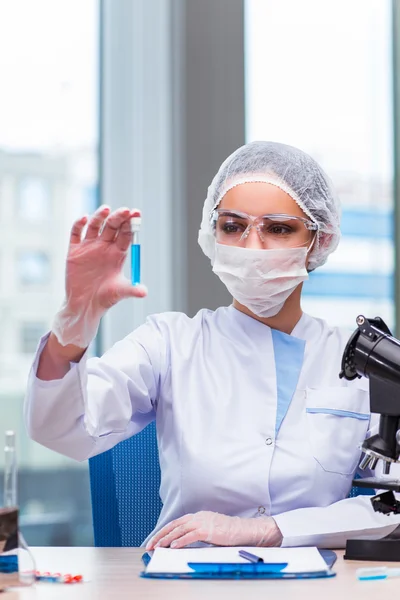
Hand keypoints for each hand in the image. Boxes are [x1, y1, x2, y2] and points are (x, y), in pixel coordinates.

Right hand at [52, 206, 146, 347]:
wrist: (84, 305)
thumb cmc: (105, 298)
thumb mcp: (120, 293)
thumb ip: (132, 290)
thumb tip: (144, 292)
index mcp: (118, 253)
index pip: (126, 234)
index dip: (131, 224)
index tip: (136, 214)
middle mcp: (105, 247)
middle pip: (112, 227)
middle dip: (119, 218)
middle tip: (125, 211)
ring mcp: (89, 247)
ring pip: (95, 226)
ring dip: (100, 216)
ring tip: (106, 209)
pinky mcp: (74, 251)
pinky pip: (76, 234)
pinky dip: (79, 224)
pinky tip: (85, 218)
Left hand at [146, 511, 282, 549]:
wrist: (243, 530)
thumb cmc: (227, 532)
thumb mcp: (209, 531)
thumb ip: (196, 533)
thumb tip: (181, 543)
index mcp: (197, 516)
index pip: (176, 523)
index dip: (163, 531)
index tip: (154, 540)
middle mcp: (198, 517)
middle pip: (174, 525)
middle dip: (160, 535)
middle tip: (150, 545)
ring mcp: (203, 522)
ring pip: (180, 530)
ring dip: (167, 539)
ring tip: (158, 547)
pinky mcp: (208, 530)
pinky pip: (191, 535)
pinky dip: (180, 540)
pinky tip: (173, 546)